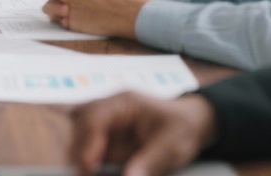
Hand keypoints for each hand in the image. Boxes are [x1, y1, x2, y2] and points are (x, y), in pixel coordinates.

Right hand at [69, 92, 217, 175]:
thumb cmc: (182, 127)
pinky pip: (90, 150)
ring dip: (82, 156)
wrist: (191, 124)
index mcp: (123, 102)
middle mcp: (108, 109)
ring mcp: (105, 123)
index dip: (86, 143)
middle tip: (84, 173)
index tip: (87, 167)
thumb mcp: (172, 146)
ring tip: (88, 172)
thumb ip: (151, 162)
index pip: (94, 118)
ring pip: (80, 137)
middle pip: (80, 126)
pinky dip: (90, 161)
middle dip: (78, 150)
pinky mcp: (106, 138)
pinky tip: (92, 170)